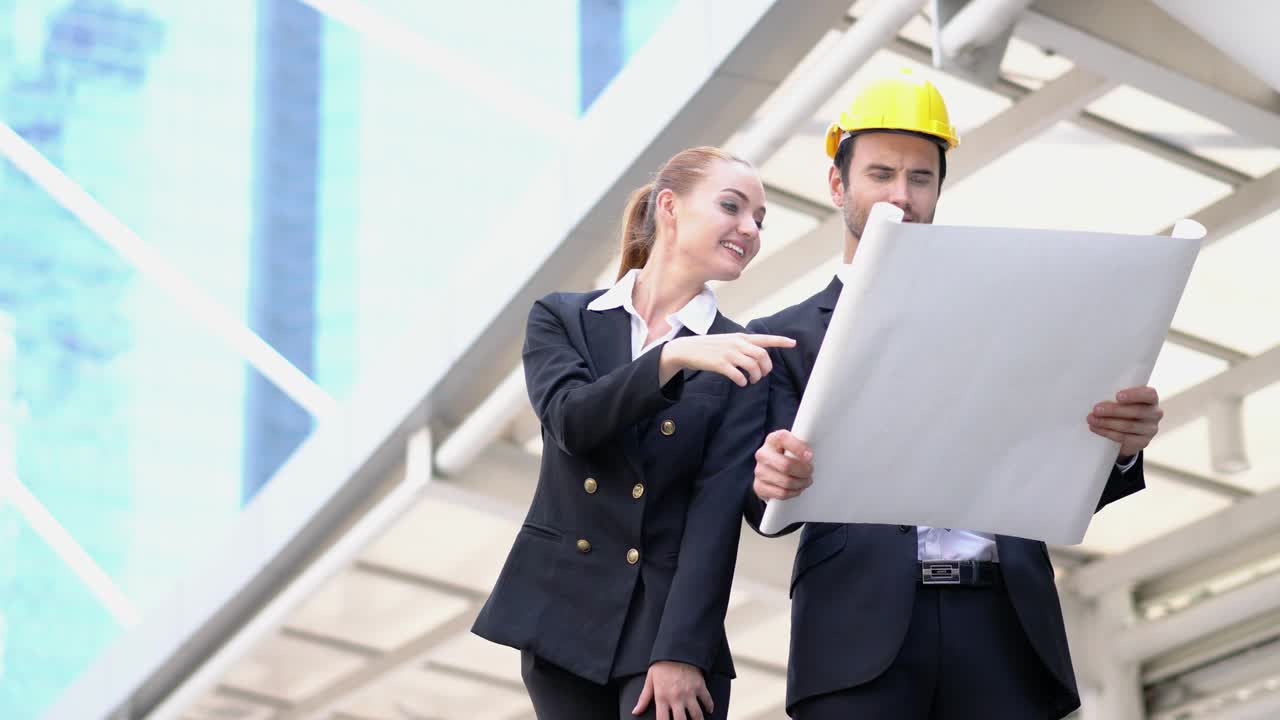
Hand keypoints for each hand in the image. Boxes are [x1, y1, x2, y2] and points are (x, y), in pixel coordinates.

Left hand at [632, 661, 712, 718]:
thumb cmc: (662, 665)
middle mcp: (676, 698)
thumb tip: (635, 712)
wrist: (677, 649)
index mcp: (662, 697)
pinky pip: (707, 701)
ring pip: (697, 715)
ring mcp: (689, 693)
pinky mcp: (700, 686)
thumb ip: (644, 698)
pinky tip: (708, 710)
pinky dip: (709, 707)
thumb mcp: (650, 680)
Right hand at [659, 333, 794, 386]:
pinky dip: (743, 381)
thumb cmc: (710, 347)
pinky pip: (738, 375)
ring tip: (752, 380)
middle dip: (766, 368)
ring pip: (753, 366)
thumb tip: (758, 355)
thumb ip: (743, 345)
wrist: (688, 349)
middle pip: (762, 356)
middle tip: (762, 375)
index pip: (765, 338)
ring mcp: (729, 353)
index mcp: (740, 337)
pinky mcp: (720, 364)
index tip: (793, 343)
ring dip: (756, 377)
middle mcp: (737, 344)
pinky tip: (741, 383)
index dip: (780, 341)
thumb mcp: (728, 340)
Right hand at [754, 429, 814, 500]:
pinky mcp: (759, 486)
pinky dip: (794, 492)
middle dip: (803, 471)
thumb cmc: (788, 455)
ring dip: (801, 483)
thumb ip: (802, 445)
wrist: (771, 469)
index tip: (810, 456)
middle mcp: (763, 454)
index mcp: (773, 439)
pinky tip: (798, 488)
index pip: (783, 439)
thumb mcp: (794, 445)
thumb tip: (811, 454)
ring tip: (806, 480)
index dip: (798, 448)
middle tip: (810, 471)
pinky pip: (782, 493)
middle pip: (786, 465)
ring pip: (786, 482)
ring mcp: (759, 471)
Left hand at [1088, 386, 1162, 458]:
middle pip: (1136, 411)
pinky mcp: (1143, 442)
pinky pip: (1124, 438)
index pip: (1149, 394)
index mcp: (1151, 399)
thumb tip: (1096, 395)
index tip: (1117, 396)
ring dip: (1106, 422)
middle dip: (1113, 410)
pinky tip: (1096, 428)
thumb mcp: (1123, 400)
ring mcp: (1150, 429)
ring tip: (1091, 419)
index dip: (1134, 395)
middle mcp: (1154, 413)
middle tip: (1096, 409)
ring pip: (1128, 425)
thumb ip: (1116, 397)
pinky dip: (1107, 432)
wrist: (1128, 432)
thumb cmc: (1123, 408)